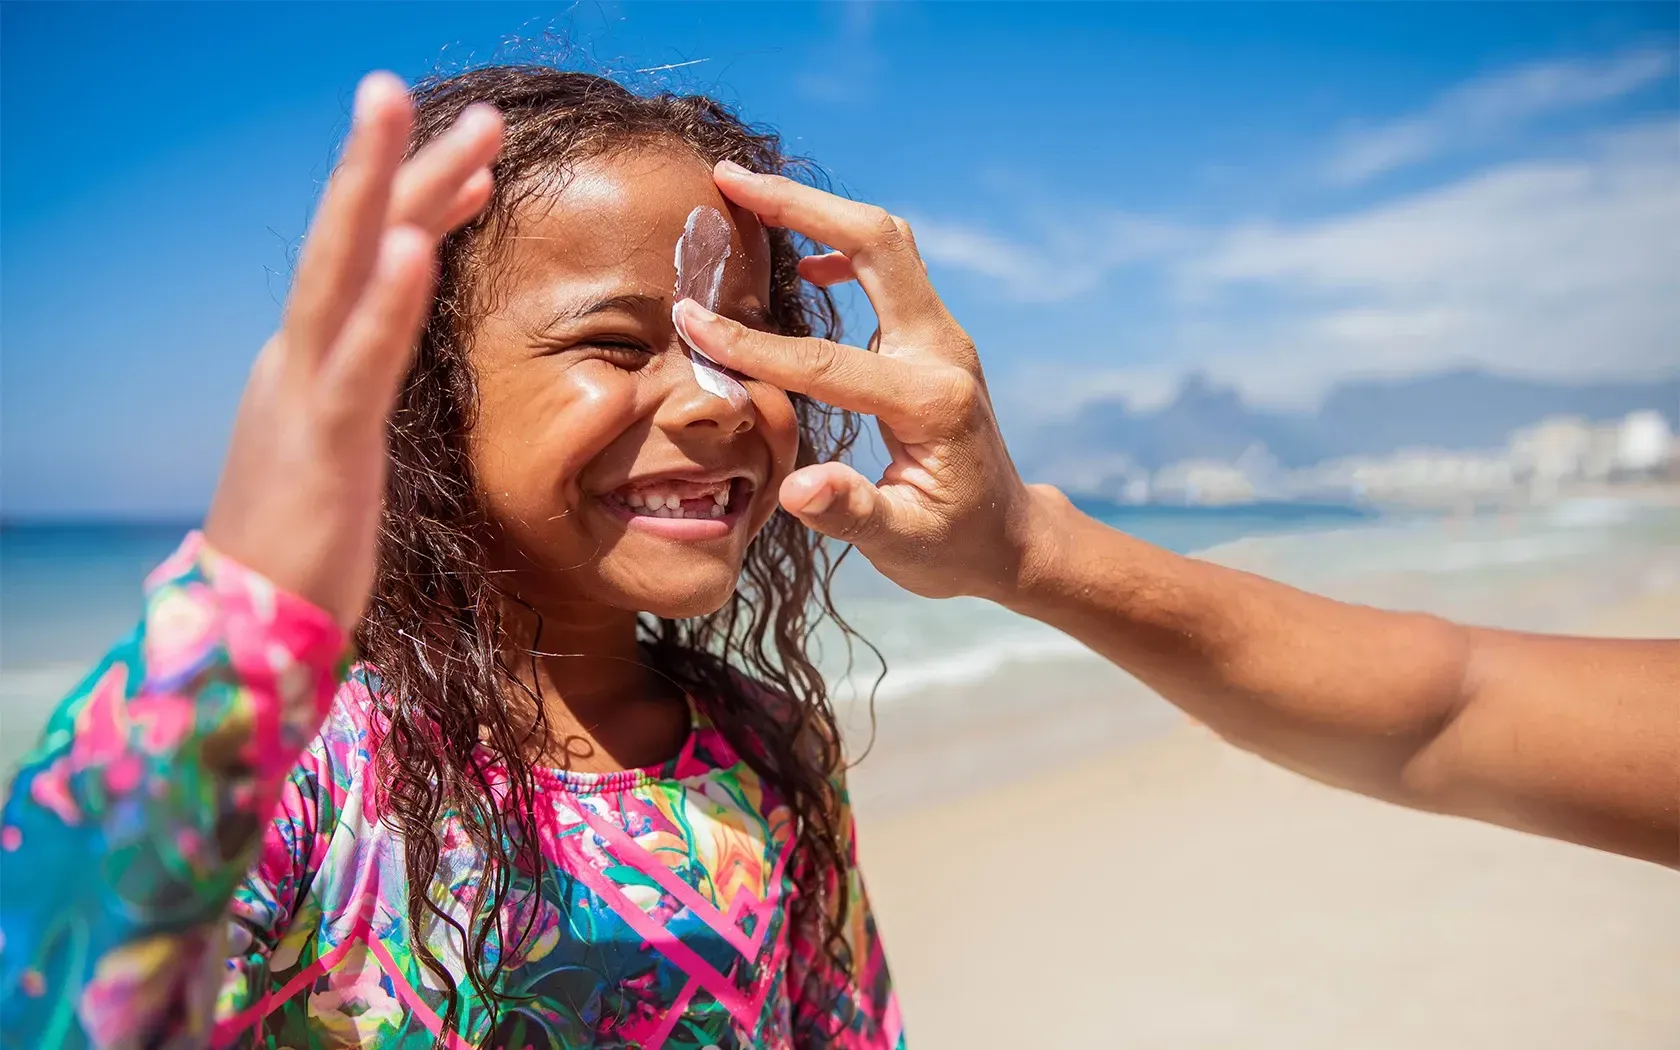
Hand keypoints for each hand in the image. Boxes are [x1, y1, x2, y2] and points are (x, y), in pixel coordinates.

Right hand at [204, 73, 503, 627]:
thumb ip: (365, 388)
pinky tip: (409, 245)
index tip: (476, 161)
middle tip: (405, 84)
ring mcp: (303, 394)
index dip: (419, 205)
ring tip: (401, 112)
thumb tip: (395, 350)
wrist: (251, 627)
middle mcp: (298, 360)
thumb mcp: (343, 445)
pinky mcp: (322, 445)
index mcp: (311, 362)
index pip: (370, 263)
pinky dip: (385, 301)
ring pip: (342, 272)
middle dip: (385, 159)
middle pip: (350, 240)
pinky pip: (358, 362)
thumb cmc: (306, 540)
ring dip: (378, 189)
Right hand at [674, 161, 1050, 601]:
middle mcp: (944, 352)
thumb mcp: (903, 547)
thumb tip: (796, 488)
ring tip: (747, 194)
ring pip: (886, 242)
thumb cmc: (954, 548)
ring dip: (820, 210)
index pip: (827, 363)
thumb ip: (850, 512)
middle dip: (802, 207)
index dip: (753, 344)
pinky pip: (889, 266)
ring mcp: (943, 336)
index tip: (690, 320)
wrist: (1011, 538)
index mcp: (930, 402)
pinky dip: (841, 245)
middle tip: (728, 178)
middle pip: (877, 244)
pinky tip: (803, 264)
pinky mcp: (932, 336)